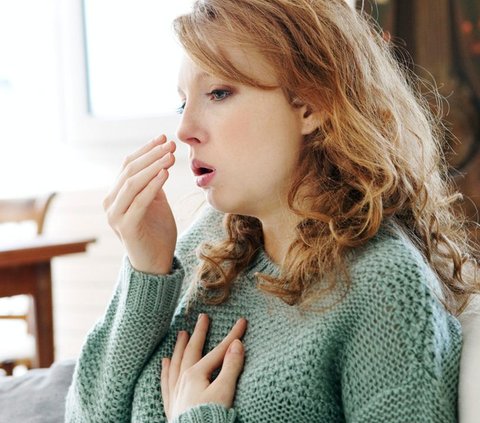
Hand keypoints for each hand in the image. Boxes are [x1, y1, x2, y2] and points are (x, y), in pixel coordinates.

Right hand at [103, 135, 176, 273]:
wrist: (156, 263)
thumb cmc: (157, 231)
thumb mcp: (156, 201)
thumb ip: (153, 183)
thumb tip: (161, 158)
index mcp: (116, 194)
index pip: (128, 165)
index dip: (146, 150)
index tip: (163, 137)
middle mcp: (111, 202)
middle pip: (129, 171)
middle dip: (151, 154)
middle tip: (170, 143)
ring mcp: (115, 215)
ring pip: (133, 183)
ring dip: (153, 166)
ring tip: (170, 155)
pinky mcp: (126, 227)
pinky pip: (140, 201)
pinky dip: (152, 186)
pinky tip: (165, 174)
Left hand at [161, 315, 246, 421]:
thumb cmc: (210, 418)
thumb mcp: (224, 391)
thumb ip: (231, 367)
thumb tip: (237, 344)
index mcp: (196, 374)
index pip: (218, 350)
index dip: (232, 335)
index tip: (242, 322)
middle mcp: (183, 380)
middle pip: (192, 351)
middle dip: (199, 333)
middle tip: (203, 317)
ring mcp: (176, 393)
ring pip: (176, 363)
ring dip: (180, 347)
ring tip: (182, 334)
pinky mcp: (172, 406)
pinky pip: (166, 382)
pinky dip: (166, 370)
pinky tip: (165, 363)